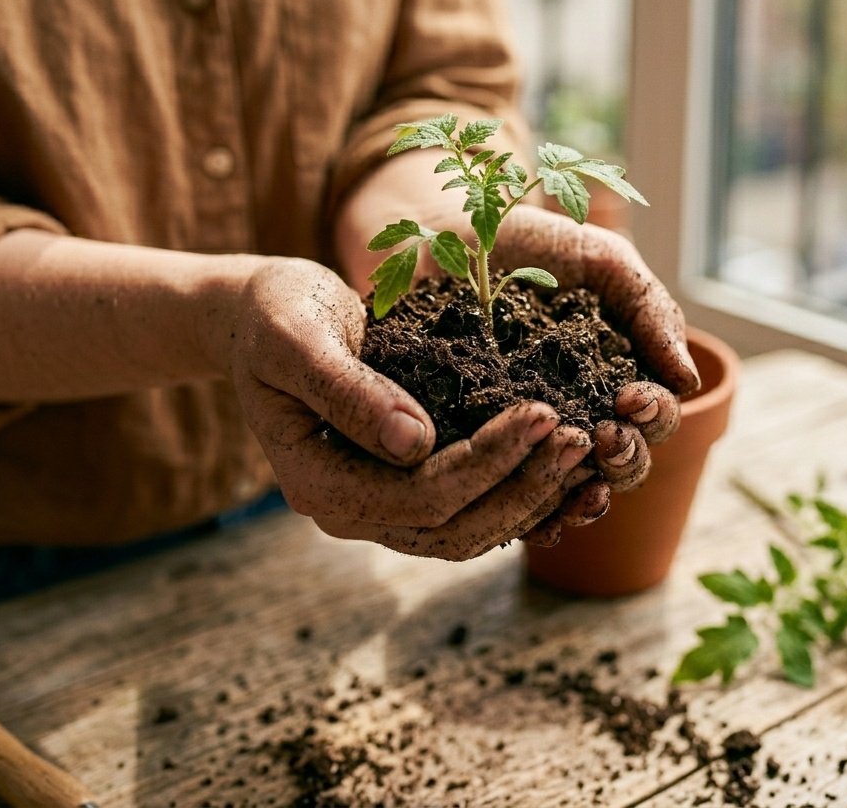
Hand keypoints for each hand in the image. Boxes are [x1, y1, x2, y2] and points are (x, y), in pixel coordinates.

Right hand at [227, 258, 592, 559]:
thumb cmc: (275, 317)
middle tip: (578, 437)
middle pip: (454, 527)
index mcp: (319, 484)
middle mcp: (350, 508)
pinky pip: (468, 504)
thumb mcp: (297, 340)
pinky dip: (516, 488)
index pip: (420, 496)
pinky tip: (557, 460)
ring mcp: (378, 499)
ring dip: (529, 495)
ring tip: (582, 448)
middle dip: (522, 486)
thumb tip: (414, 444)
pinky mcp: (403, 479)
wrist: (265, 318)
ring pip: (468, 528)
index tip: (540, 411)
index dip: (486, 462)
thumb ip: (347, 391)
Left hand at [490, 205, 696, 545]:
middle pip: (621, 460)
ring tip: (577, 476)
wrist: (445, 231)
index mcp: (614, 375)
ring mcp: (528, 432)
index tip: (633, 400)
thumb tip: (687, 381)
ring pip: (571, 486)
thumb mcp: (601, 262)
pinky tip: (536, 521)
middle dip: (625, 458)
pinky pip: (510, 493)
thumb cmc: (529, 243)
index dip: (654, 416)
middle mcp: (578, 411)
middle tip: (606, 437)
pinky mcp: (478, 445)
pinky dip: (530, 516)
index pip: (653, 416)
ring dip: (585, 492)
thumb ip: (650, 309)